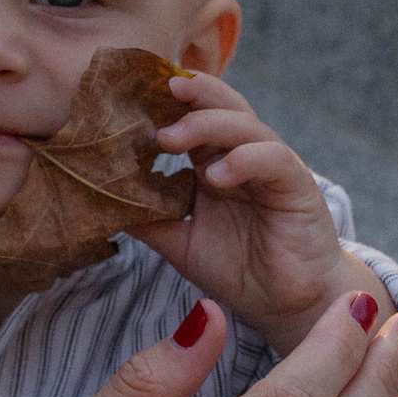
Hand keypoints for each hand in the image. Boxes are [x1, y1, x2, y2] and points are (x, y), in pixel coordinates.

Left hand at [126, 72, 383, 352]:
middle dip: (191, 94)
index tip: (133, 90)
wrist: (288, 306)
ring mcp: (273, 168)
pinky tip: (215, 176)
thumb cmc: (239, 270)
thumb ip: (149, 219)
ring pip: (245, 125)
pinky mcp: (298, 186)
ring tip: (170, 139)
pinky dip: (242, 160)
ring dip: (207, 125)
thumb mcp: (181, 242)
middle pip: (222, 106)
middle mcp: (244, 157)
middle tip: (158, 91)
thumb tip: (99, 202)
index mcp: (215, 163)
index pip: (194, 116)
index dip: (169, 101)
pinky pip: (272, 160)